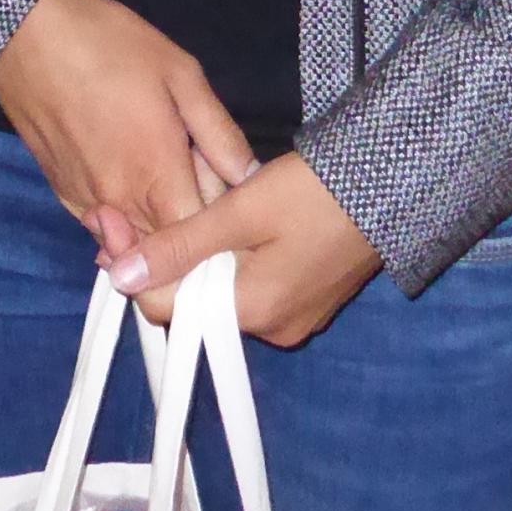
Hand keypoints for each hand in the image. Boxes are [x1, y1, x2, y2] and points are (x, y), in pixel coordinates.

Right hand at [0, 0, 255, 245]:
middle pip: (166, 246)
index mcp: (155, 175)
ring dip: (156, 221)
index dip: (221, 223)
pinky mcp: (61, 194)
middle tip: (195, 173)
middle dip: (189, 223)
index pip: (199, 237)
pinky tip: (130, 174)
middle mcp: (119, 204)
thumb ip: (219, 135)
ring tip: (162, 169)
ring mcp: (85, 204)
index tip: (228, 195)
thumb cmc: (112, 46)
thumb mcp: (182, 75)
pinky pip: (104, 225)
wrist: (28, 33)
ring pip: (133, 239)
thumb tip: (250, 178)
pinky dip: (124, 214)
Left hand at [97, 154, 378, 349]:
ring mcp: (297, 319)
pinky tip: (239, 226)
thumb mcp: (241, 210)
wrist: (394, 181)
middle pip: (196, 305)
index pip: (168, 309)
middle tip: (159, 207)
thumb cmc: (316, 192)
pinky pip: (256, 291)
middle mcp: (274, 330)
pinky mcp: (311, 302)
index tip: (117, 223)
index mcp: (253, 312)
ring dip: (206, 261)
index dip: (137, 268)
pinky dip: (238, 263)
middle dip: (174, 261)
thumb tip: (119, 276)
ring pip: (225, 296)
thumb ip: (180, 245)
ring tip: (203, 209)